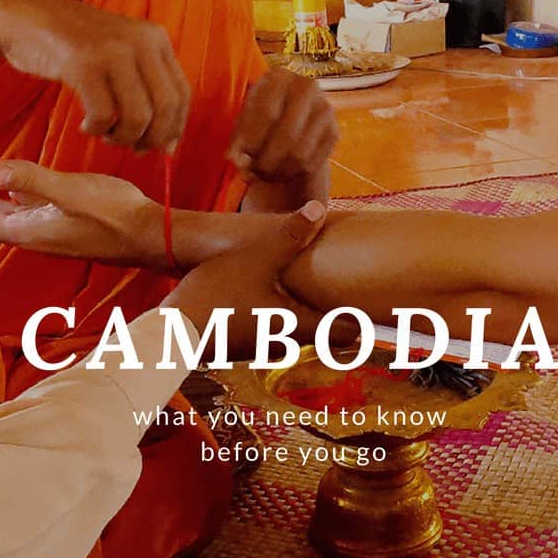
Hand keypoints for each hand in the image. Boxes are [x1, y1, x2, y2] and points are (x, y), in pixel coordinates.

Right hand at [0, 0, 189, 150]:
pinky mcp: (83, 64)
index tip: (158, 147)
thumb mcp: (120, 54)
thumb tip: (170, 147)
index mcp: (155, 37)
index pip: (182, 94)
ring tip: (105, 134)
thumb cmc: (73, 46)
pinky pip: (104, 116)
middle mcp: (141, 41)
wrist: (23, 19)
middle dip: (152, 138)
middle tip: (131, 147)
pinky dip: (97, 130)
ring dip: (123, 138)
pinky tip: (85, 126)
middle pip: (166, 108)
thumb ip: (146, 90)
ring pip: (138, 117)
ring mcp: (113, 51)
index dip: (174, 128)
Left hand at [0, 160, 158, 264]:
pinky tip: (22, 195)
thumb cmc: (116, 215)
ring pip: (14, 220)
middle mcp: (40, 235)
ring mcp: (57, 232)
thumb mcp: (72, 192)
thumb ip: (32, 180)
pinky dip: (20, 204)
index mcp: (33, 231)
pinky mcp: (73, 225)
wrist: (152, 236)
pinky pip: (36, 215)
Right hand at [168, 201, 353, 359]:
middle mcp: (287, 342)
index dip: (367, 320)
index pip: (348, 333)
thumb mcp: (255, 257)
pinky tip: (275, 292)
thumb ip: (289, 235)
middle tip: (353, 290)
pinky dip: (285, 315)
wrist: (171, 332)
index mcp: (299, 325)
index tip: (385, 309)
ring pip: (300, 333)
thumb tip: (319, 210)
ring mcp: (265, 347)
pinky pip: (277, 330)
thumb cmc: (217, 295)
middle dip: (340, 315)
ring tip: (316, 286)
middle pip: (327, 336)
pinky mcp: (245, 343)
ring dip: (310, 314)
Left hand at [228, 68, 338, 183]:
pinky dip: (292, 174)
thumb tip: (237, 162)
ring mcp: (324, 108)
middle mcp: (307, 86)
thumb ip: (238, 142)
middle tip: (252, 175)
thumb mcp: (243, 123)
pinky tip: (280, 171)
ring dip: (278, 172)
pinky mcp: (334, 131)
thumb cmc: (259, 119)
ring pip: (299, 154)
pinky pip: (311, 163)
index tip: (238, 162)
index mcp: (279, 76)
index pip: (266, 113)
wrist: (290, 117)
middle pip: (286, 136)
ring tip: (264, 175)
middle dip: (265, 163)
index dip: (250, 142)